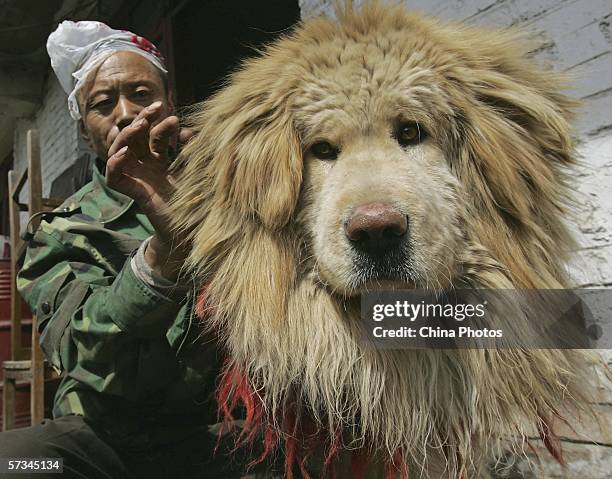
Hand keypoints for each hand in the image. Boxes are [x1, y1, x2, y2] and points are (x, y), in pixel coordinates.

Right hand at [106, 101, 193, 279]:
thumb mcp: (197, 172)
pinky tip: (125, 154)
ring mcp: (139, 179)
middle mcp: (147, 168)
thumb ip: (192, 153)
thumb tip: (188, 132)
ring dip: (127, 136)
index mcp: (162, 161)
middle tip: (155, 110)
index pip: (154, 136)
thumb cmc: (198, 202)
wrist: (194, 231)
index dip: (159, 123)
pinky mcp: (133, 194)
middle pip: (136, 138)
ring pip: (120, 151)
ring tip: (140, 126)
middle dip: (143, 121)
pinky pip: (114, 177)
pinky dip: (114, 164)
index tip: (174, 117)